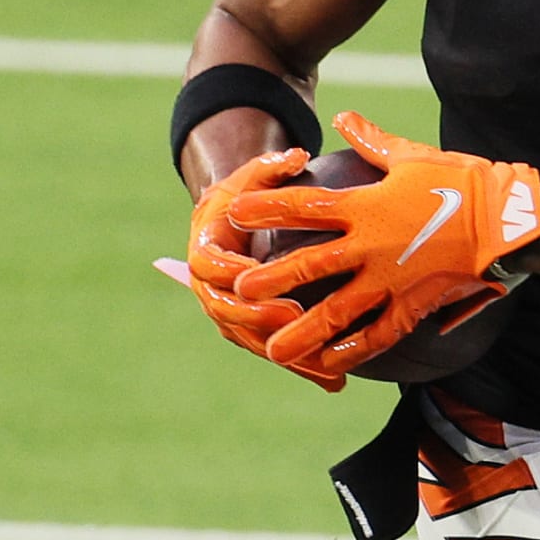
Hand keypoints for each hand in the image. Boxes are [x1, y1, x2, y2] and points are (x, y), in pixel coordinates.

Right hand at [182, 150, 343, 391]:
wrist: (235, 224)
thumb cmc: (246, 196)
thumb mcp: (254, 176)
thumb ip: (273, 167)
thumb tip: (296, 157)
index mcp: (205, 250)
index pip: (211, 266)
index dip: (232, 271)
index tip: (254, 275)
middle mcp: (210, 289)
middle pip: (228, 312)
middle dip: (259, 318)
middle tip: (293, 318)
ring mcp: (230, 316)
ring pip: (254, 342)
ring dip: (288, 356)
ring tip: (325, 369)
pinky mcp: (252, 333)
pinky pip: (275, 352)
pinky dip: (303, 368)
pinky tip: (334, 381)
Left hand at [229, 112, 539, 376]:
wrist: (508, 221)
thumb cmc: (463, 181)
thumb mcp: (412, 155)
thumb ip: (370, 142)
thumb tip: (343, 117)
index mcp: (367, 206)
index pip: (305, 206)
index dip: (268, 208)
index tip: (237, 213)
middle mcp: (372, 246)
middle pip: (311, 265)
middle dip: (272, 278)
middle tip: (239, 289)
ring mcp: (392, 279)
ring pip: (338, 311)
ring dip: (302, 331)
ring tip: (272, 351)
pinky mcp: (415, 304)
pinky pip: (379, 334)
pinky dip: (354, 350)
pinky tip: (331, 363)